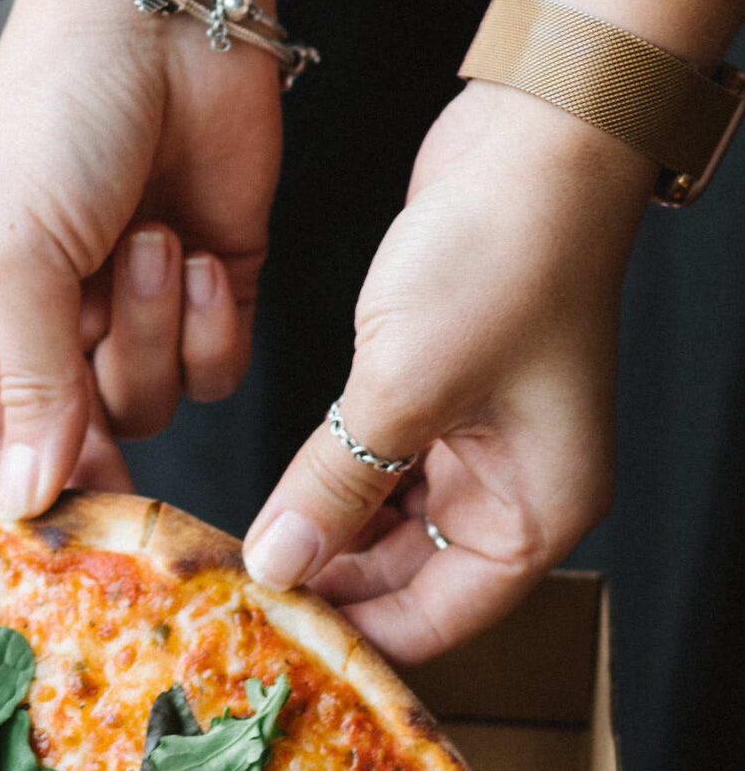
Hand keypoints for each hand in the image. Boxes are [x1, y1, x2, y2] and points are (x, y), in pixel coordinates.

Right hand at [0, 0, 283, 517]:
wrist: (166, 11)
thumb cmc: (58, 113)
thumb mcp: (18, 250)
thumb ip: (28, 382)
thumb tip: (23, 500)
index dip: (18, 488)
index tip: (53, 523)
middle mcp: (53, 327)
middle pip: (79, 440)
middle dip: (101, 401)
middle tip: (110, 365)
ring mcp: (137, 313)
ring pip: (155, 407)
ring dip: (159, 332)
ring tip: (153, 241)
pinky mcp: (213, 294)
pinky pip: (218, 371)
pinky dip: (212, 322)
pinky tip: (199, 247)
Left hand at [243, 83, 653, 663]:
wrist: (535, 135)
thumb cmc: (504, 254)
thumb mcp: (401, 387)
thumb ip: (333, 488)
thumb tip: (277, 566)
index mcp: (538, 513)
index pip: (437, 623)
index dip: (353, 634)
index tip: (268, 633)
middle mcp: (515, 489)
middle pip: (404, 579)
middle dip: (325, 582)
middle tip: (232, 592)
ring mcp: (478, 441)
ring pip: (380, 521)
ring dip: (318, 526)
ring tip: (237, 544)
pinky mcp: (438, 393)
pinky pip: (373, 463)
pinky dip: (325, 475)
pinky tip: (267, 483)